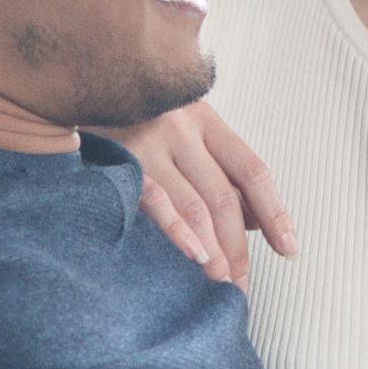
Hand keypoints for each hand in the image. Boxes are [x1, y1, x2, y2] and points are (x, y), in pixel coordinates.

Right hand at [104, 100, 297, 283]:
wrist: (79, 85)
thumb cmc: (134, 116)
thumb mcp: (185, 131)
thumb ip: (218, 172)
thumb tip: (255, 222)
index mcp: (206, 122)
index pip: (252, 171)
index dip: (275, 212)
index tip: (288, 248)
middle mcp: (183, 131)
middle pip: (224, 197)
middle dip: (238, 247)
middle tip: (242, 284)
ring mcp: (151, 145)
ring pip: (195, 206)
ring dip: (213, 250)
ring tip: (221, 283)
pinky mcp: (122, 161)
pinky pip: (156, 202)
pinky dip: (178, 232)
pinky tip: (193, 256)